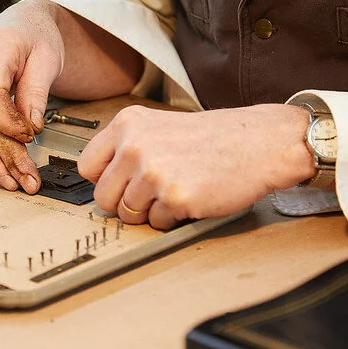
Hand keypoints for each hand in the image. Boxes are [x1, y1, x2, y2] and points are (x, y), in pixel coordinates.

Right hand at [0, 0, 64, 193]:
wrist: (20, 26)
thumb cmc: (36, 38)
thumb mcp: (48, 59)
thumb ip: (37, 93)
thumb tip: (31, 129)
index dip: (9, 122)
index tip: (31, 134)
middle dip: (3, 157)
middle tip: (28, 180)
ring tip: (16, 183)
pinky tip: (5, 171)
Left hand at [77, 104, 314, 228]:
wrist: (259, 142)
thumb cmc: (214, 137)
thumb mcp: (160, 127)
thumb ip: (126, 148)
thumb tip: (100, 182)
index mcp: (128, 125)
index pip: (87, 167)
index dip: (105, 180)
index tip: (120, 183)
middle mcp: (135, 146)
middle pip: (103, 197)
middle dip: (125, 203)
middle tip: (153, 192)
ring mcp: (154, 173)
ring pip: (129, 214)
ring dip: (151, 211)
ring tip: (176, 190)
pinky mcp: (175, 198)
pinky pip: (158, 223)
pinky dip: (174, 218)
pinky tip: (192, 196)